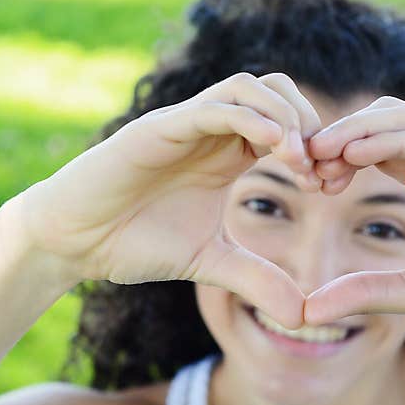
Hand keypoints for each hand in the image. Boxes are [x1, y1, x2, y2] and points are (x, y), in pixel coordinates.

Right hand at [20, 72, 322, 328]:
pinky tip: (274, 148)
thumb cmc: (133, 243)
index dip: (317, 148)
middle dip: (311, 123)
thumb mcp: (209, 263)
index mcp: (226, 154)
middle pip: (278, 91)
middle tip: (321, 171)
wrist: (74, 242)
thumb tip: (302, 317)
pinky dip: (250, 118)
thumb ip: (255, 279)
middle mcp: (210, 131)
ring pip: (249, 87)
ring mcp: (185, 125)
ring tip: (300, 160)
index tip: (331, 187)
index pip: (286, 124)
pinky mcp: (159, 128)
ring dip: (285, 115)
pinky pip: (213, 107)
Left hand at [302, 96, 404, 337]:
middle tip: (302, 161)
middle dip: (337, 138)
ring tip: (321, 151)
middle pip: (380, 125)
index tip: (304, 180)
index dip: (334, 160)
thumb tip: (307, 310)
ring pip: (404, 119)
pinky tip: (357, 153)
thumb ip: (366, 292)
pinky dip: (395, 139)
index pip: (372, 152)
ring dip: (357, 131)